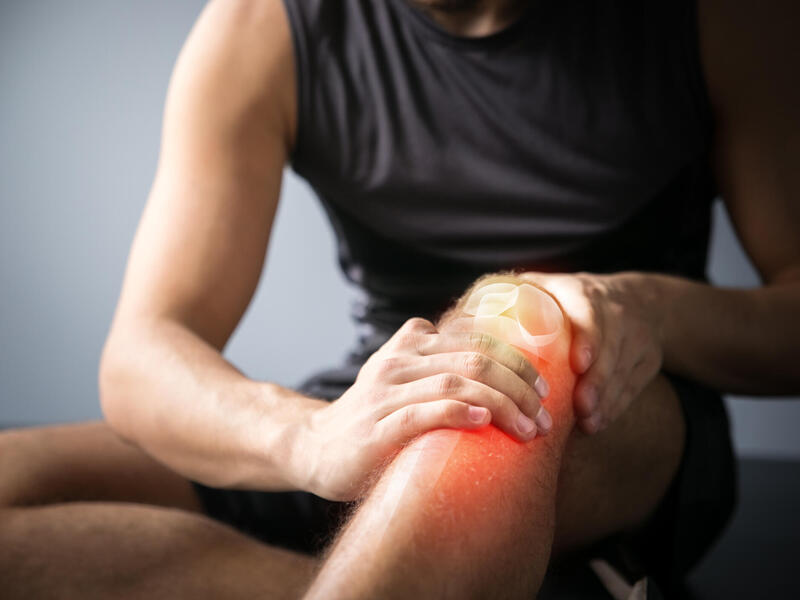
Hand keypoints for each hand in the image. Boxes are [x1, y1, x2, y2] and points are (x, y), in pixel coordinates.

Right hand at [300, 317, 551, 500]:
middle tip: (544, 415)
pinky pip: (424, 412)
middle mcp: (399, 361)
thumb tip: (507, 382)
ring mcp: (386, 392)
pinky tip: (484, 420)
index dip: (517, 360)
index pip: (476, 339)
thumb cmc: (373, 419)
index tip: (545, 388)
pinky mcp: (377, 427)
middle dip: (519, 385)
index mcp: (410, 343)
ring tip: (529, 428)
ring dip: (503, 404)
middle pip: (474, 359)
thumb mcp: (404, 381)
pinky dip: (459, 412)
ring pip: (456, 383)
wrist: (315, 447)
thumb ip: (441, 369)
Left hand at [520, 271, 663, 434]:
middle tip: (581, 409)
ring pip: (624, 372)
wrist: (635, 298)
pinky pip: (634, 386)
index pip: (592, 314)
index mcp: (585, 294)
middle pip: (611, 350)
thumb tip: (457, 319)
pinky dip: (616, 407)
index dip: (589, 338)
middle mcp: (617, 313)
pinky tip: (597, 424)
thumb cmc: (569, 299)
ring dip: (607, 401)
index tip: (579, 363)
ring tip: (587, 425)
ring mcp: (638, 338)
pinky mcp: (649, 360)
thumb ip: (510, 298)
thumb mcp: (547, 286)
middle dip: (599, 381)